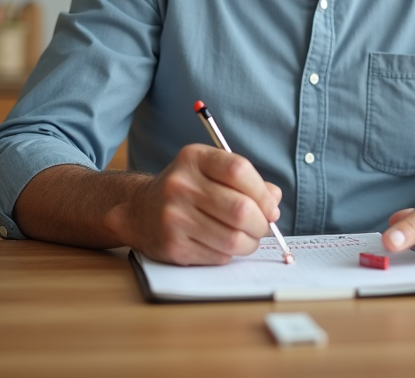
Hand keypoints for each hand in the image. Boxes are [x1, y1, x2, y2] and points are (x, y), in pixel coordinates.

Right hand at [110, 143, 281, 265]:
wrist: (140, 211)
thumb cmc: (187, 190)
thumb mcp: (211, 171)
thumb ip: (246, 181)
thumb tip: (274, 200)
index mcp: (194, 158)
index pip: (238, 171)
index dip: (263, 193)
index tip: (271, 208)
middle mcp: (180, 185)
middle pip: (240, 209)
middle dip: (261, 223)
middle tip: (263, 227)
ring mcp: (174, 216)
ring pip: (233, 238)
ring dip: (250, 243)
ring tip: (248, 238)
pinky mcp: (173, 245)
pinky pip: (218, 255)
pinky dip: (230, 254)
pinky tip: (224, 245)